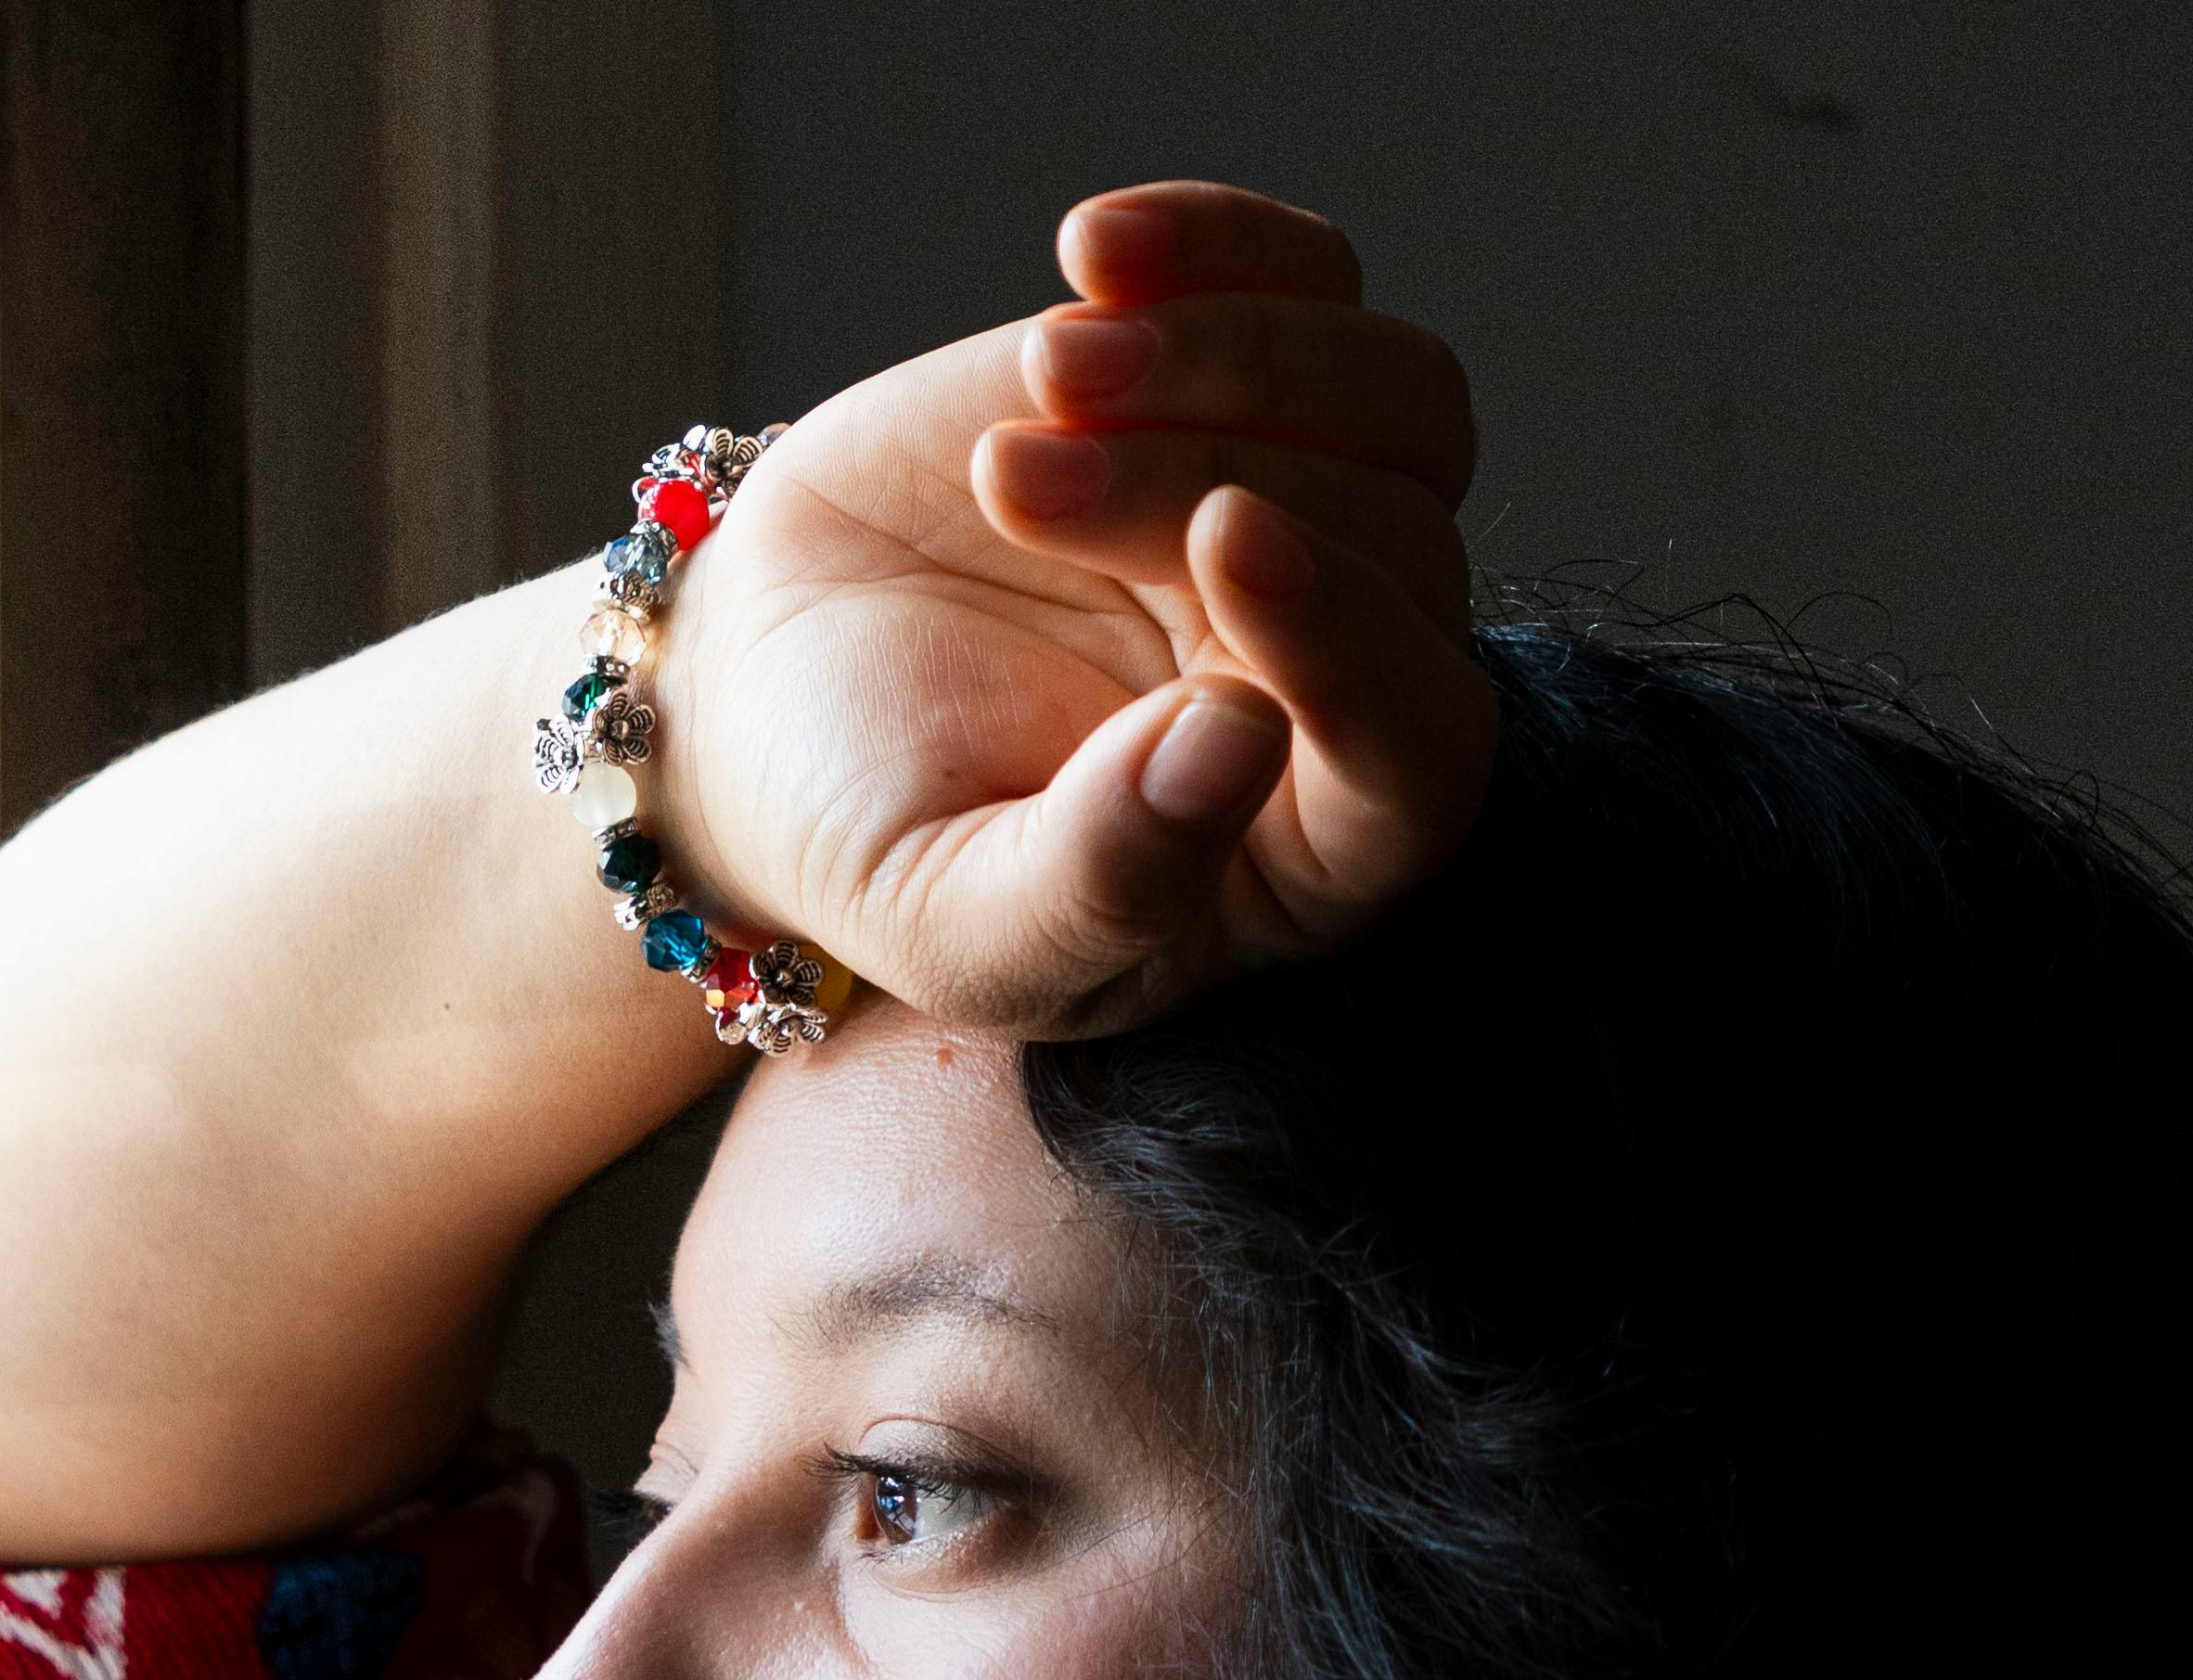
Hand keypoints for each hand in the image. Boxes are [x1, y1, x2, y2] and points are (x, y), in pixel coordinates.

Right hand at [655, 180, 1495, 1038]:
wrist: (771, 694)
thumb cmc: (874, 840)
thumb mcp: (961, 923)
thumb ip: (1104, 880)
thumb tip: (1248, 742)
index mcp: (1306, 855)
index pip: (1421, 756)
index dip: (1355, 645)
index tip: (1225, 541)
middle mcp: (1342, 684)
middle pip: (1399, 544)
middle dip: (1203, 483)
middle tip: (1011, 486)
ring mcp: (1311, 520)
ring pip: (1399, 398)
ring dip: (1228, 357)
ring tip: (1045, 373)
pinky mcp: (1249, 384)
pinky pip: (1313, 280)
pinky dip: (1215, 244)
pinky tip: (1092, 252)